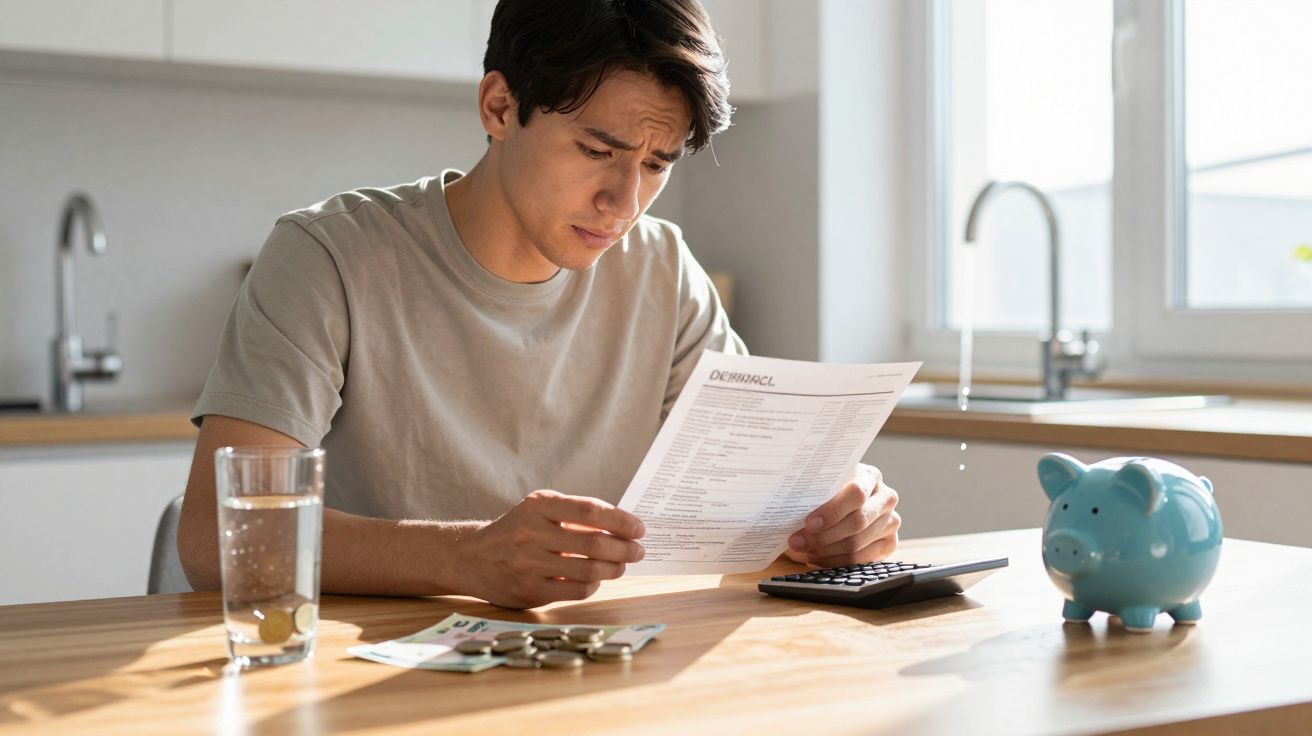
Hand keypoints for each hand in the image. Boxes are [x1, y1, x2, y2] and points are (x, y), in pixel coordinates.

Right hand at [454, 490, 645, 608]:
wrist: (472, 557)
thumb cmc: (518, 530)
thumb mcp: (540, 510)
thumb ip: (576, 514)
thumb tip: (624, 526)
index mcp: (538, 506)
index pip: (590, 511)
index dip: (621, 521)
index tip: (640, 529)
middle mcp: (531, 533)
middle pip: (593, 543)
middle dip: (624, 549)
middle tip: (638, 551)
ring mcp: (528, 564)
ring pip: (588, 570)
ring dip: (614, 569)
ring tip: (622, 566)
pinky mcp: (528, 590)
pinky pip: (575, 590)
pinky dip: (594, 585)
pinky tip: (596, 579)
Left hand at [784, 464, 899, 567]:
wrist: (847, 500)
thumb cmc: (828, 490)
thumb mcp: (823, 484)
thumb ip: (812, 493)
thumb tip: (787, 513)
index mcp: (870, 476)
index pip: (856, 493)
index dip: (832, 511)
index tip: (808, 523)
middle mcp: (886, 497)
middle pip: (857, 522)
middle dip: (823, 536)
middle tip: (796, 542)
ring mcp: (891, 521)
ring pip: (857, 543)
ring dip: (824, 551)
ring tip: (801, 551)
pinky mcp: (890, 543)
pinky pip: (861, 559)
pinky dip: (834, 561)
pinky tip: (815, 557)